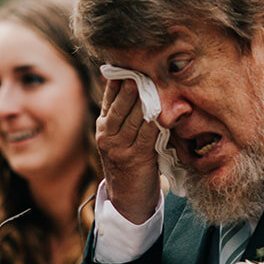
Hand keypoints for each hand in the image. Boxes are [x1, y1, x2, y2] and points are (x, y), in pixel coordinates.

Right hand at [96, 77, 160, 224]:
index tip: (126, 65)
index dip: (117, 81)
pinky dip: (154, 122)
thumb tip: (137, 85)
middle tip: (137, 72)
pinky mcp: (135, 158)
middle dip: (129, 88)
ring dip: (143, 101)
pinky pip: (146, 134)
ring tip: (150, 85)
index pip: (109, 98)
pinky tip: (161, 111)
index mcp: (103, 126)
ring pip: (133, 118)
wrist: (127, 198)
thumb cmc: (129, 163)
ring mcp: (119, 147)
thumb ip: (126, 116)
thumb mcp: (121, 138)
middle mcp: (107, 135)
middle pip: (119, 106)